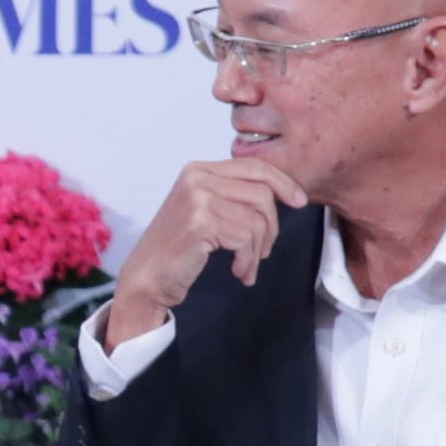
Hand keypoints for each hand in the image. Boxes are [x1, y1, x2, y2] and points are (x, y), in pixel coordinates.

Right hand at [100, 153, 312, 347]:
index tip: (299, 201)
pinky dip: (247, 260)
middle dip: (271, 227)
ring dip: (257, 250)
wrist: (147, 278)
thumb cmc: (178, 250)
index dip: (283, 182)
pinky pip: (245, 238)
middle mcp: (197, 178)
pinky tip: (237, 272)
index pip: (254, 166)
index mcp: (198, 170)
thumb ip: (232, 195)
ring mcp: (197, 198)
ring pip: (257, 219)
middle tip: (264, 251)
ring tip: (246, 266)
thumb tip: (282, 191)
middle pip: (262, 194)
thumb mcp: (205, 211)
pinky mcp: (201, 222)